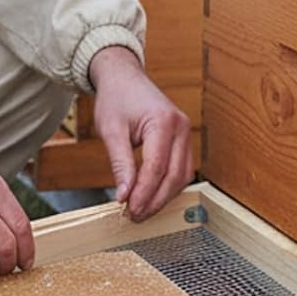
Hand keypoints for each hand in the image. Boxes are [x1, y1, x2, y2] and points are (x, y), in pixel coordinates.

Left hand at [88, 45, 193, 220]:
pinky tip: (151, 196)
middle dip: (155, 200)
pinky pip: (181, 169)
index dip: (144, 192)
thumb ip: (120, 164)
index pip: (157, 167)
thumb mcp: (110, 130)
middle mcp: (181, 128)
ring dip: (164, 196)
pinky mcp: (182, 140)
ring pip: (182, 176)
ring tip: (141, 211)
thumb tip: (124, 196)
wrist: (123, 78)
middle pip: (175, 175)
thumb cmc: (115, 99)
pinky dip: (167, 185)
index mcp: (164, 122)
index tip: (129, 210)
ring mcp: (186, 134)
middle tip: (135, 216)